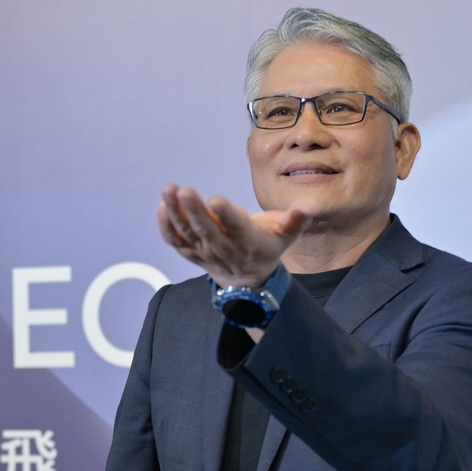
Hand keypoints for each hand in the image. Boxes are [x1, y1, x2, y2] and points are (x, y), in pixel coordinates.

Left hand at [157, 184, 309, 286]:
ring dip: (175, 213)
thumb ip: (296, 219)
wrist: (248, 280)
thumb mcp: (286, 236)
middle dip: (195, 210)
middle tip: (184, 190)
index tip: (216, 199)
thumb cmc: (267, 247)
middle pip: (207, 230)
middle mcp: (225, 249)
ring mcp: (205, 253)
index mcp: (249, 242)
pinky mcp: (191, 253)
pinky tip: (161, 207)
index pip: (236, 228)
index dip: (226, 215)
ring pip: (187, 234)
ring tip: (167, 190)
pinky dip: (166, 227)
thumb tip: (310, 205)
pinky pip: (175, 241)